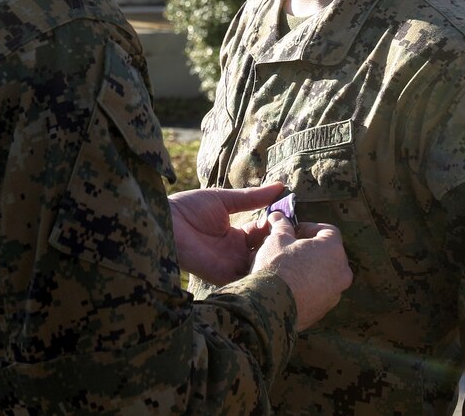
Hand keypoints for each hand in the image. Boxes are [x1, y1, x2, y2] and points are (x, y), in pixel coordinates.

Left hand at [169, 183, 285, 285]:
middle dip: (282, 245)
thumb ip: (252, 198)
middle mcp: (236, 253)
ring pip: (261, 268)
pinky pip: (248, 279)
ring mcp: (231, 265)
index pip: (265, 234)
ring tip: (294, 248)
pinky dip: (263, 272)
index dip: (279, 227)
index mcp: (236, 236)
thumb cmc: (189, 208)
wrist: (165, 220)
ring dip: (276, 259)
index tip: (293, 218)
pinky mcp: (223, 274)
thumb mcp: (225, 200)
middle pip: (267, 253)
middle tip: (299, 235)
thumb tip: (280, 186)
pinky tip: (277, 262)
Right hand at [251, 212, 352, 330]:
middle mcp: (341, 272)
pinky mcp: (324, 310)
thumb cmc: (277, 267)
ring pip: (325, 275)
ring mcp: (334, 294)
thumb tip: (278, 217)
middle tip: (290, 248)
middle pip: (329, 254)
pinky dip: (308, 288)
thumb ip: (282, 226)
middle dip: (311, 249)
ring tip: (288, 269)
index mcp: (333, 250)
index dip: (310, 228)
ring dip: (310, 269)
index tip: (294, 231)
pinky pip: (319, 293)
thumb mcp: (277, 239)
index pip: (329, 231)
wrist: (271, 306)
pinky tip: (289, 288)